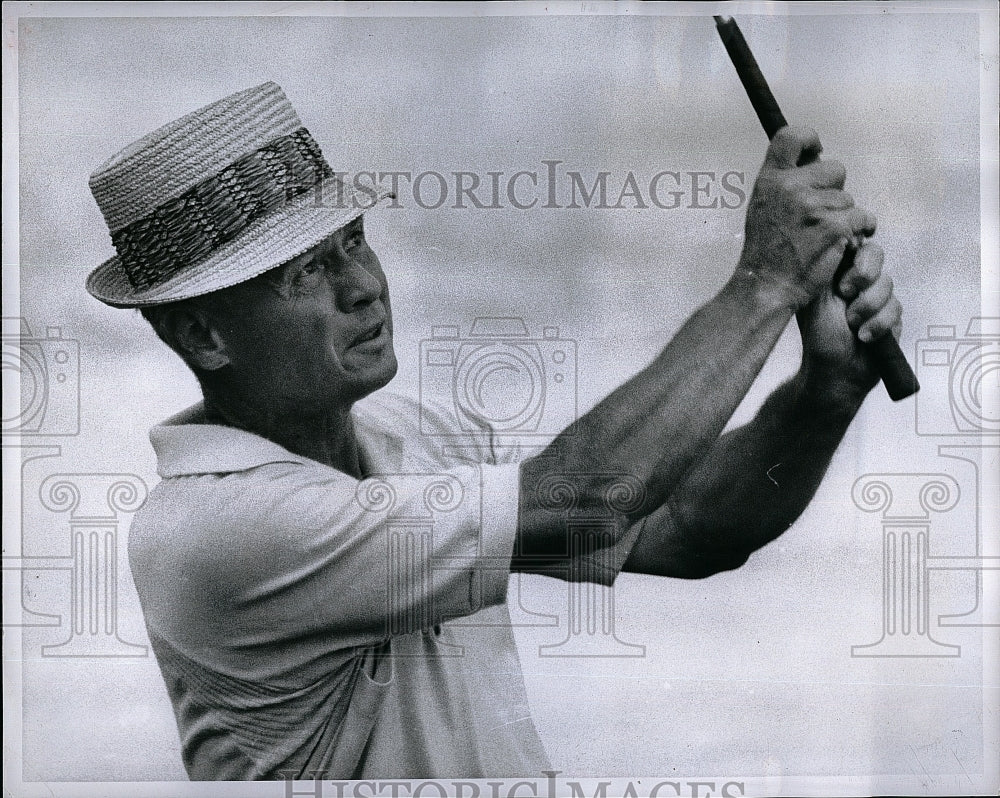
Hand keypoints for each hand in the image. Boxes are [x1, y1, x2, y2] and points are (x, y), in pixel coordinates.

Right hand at [737, 126, 876, 308]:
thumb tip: (811, 162)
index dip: (810, 140)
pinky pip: (862, 218)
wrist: (767, 286)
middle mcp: (790, 188)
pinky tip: (840, 242)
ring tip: (821, 236)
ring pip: (849, 199)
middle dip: (833, 190)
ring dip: (843, 217)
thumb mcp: (762, 207)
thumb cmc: (766, 252)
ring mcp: (813, 207)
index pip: (792, 137)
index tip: (815, 153)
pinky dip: (858, 231)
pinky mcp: (835, 227)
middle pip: (835, 169)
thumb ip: (783, 182)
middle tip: (818, 214)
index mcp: (770, 180)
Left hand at [796, 237, 902, 394]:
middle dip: (864, 272)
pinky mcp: (892, 315)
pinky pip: (896, 307)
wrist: (836, 373)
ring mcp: (876, 297)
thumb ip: (828, 270)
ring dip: (867, 307)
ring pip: (887, 283)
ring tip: (851, 324)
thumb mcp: (816, 300)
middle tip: (846, 291)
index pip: (852, 243)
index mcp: (835, 273)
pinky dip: (878, 324)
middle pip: (875, 254)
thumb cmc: (819, 338)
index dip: (855, 244)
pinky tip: (864, 337)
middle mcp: (857, 281)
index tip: (849, 252)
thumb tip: (837, 238)